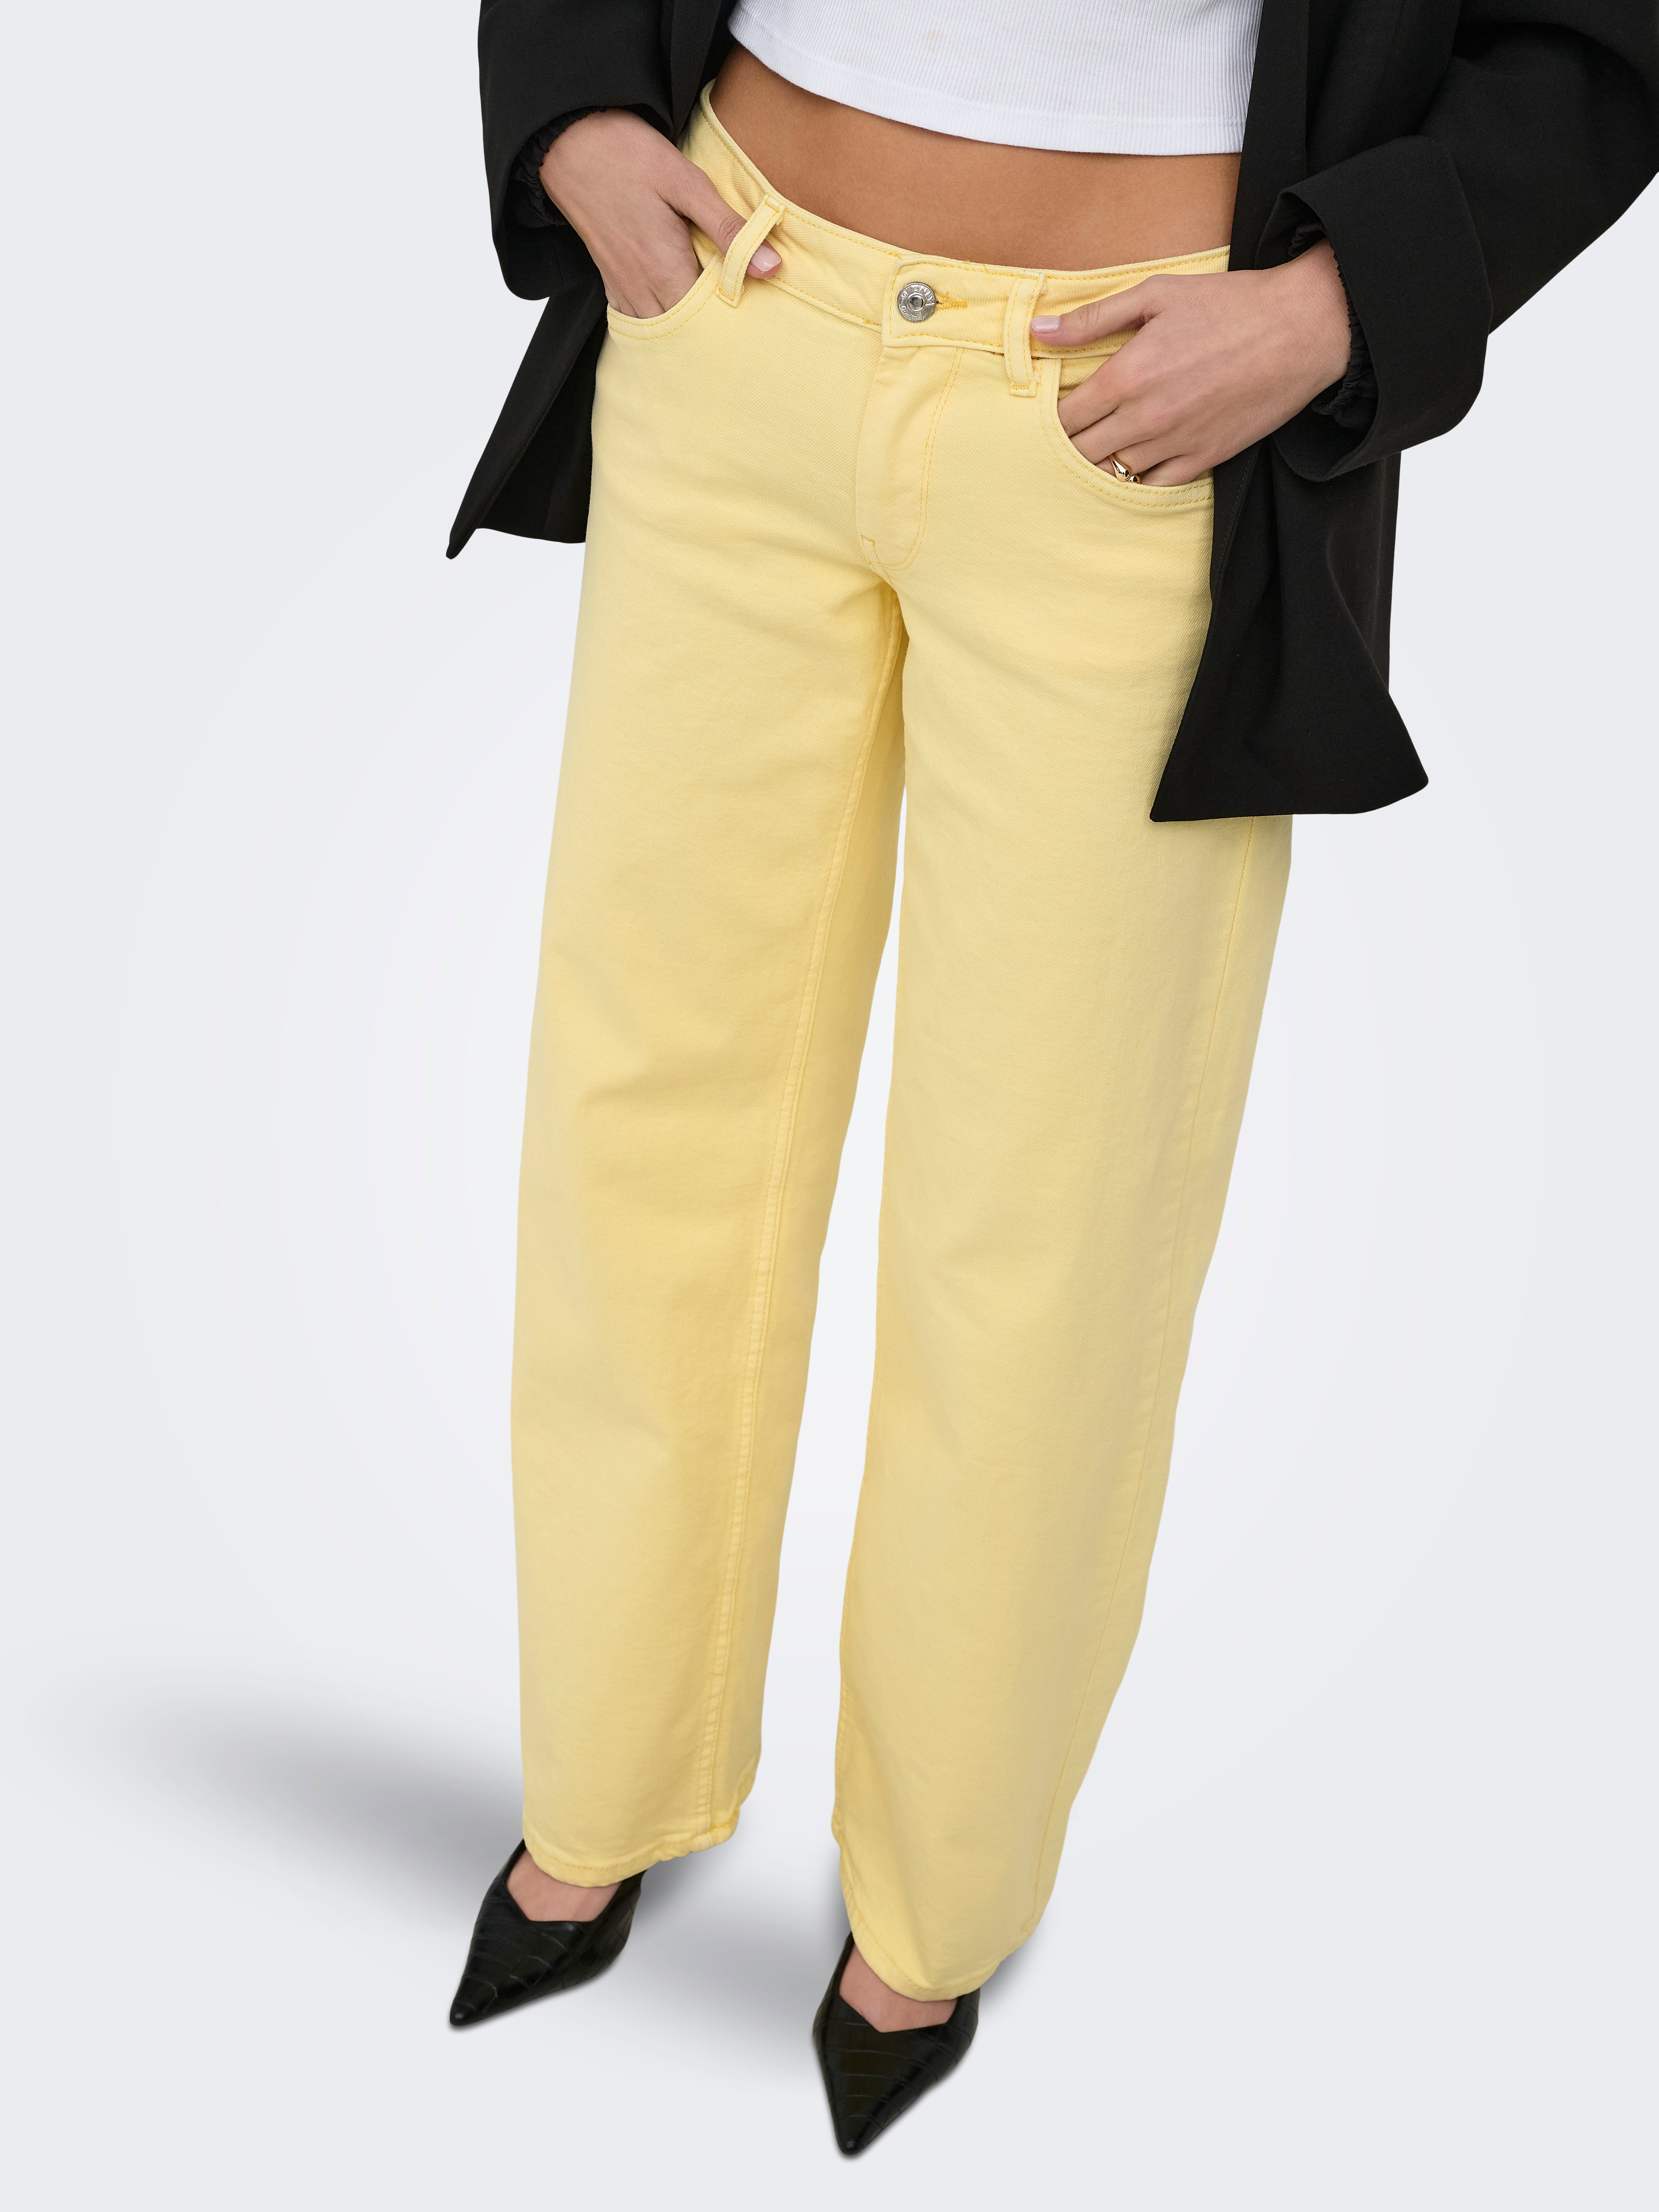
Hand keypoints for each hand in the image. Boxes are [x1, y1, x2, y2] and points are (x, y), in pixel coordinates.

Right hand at [540, 109, 780, 316]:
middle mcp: (642, 288)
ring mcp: (622, 287)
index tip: (755, 319)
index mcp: (665, 268)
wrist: (569, 141)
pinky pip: (635, 319)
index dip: (734, 324)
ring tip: (712, 323)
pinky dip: (658, 323)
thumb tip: (771, 267)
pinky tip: (675, 313)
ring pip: (660, 331)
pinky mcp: (610, 279)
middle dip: (711, 333)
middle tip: (740, 327)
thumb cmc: (629, 155)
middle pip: (684, 333)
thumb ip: (728, 228)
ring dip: (685, 331)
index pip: (708, 321)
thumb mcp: (687, 183)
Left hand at [1036, 243, 1352, 483]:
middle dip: (1068, 444)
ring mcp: (1174, 444)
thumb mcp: (1156, 293)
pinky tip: (1136, 459)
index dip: (1051, 415)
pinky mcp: (1203, 459)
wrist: (1301, 329)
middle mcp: (1145, 419)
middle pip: (1081, 452)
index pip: (1064, 416)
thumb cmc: (1229, 305)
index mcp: (1127, 376)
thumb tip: (1038, 330)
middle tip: (1069, 432)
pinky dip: (1138, 477)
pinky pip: (1153, 485)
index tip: (1052, 408)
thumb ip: (1093, 317)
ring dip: (1101, 462)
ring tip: (1100, 445)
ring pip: (1114, 473)